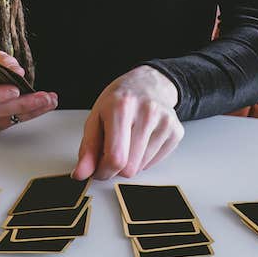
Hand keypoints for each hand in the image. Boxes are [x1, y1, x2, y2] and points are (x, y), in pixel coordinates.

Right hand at [0, 50, 57, 133]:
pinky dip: (25, 116)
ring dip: (28, 111)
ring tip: (48, 101)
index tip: (16, 90)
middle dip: (21, 104)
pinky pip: (5, 125)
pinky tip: (39, 108)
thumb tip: (17, 71)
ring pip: (1, 121)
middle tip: (43, 97)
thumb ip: (1, 60)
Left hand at [72, 65, 182, 179]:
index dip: (103, 171)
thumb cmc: (120, 99)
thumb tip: (81, 173)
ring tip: (128, 140)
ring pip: (141, 168)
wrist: (148, 83)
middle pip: (129, 167)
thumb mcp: (96, 116)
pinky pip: (155, 163)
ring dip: (130, 162)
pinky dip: (144, 159)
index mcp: (122, 106)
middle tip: (112, 149)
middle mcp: (147, 112)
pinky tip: (142, 140)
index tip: (98, 169)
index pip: (115, 157)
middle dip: (116, 166)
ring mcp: (165, 121)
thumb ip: (87, 147)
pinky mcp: (176, 131)